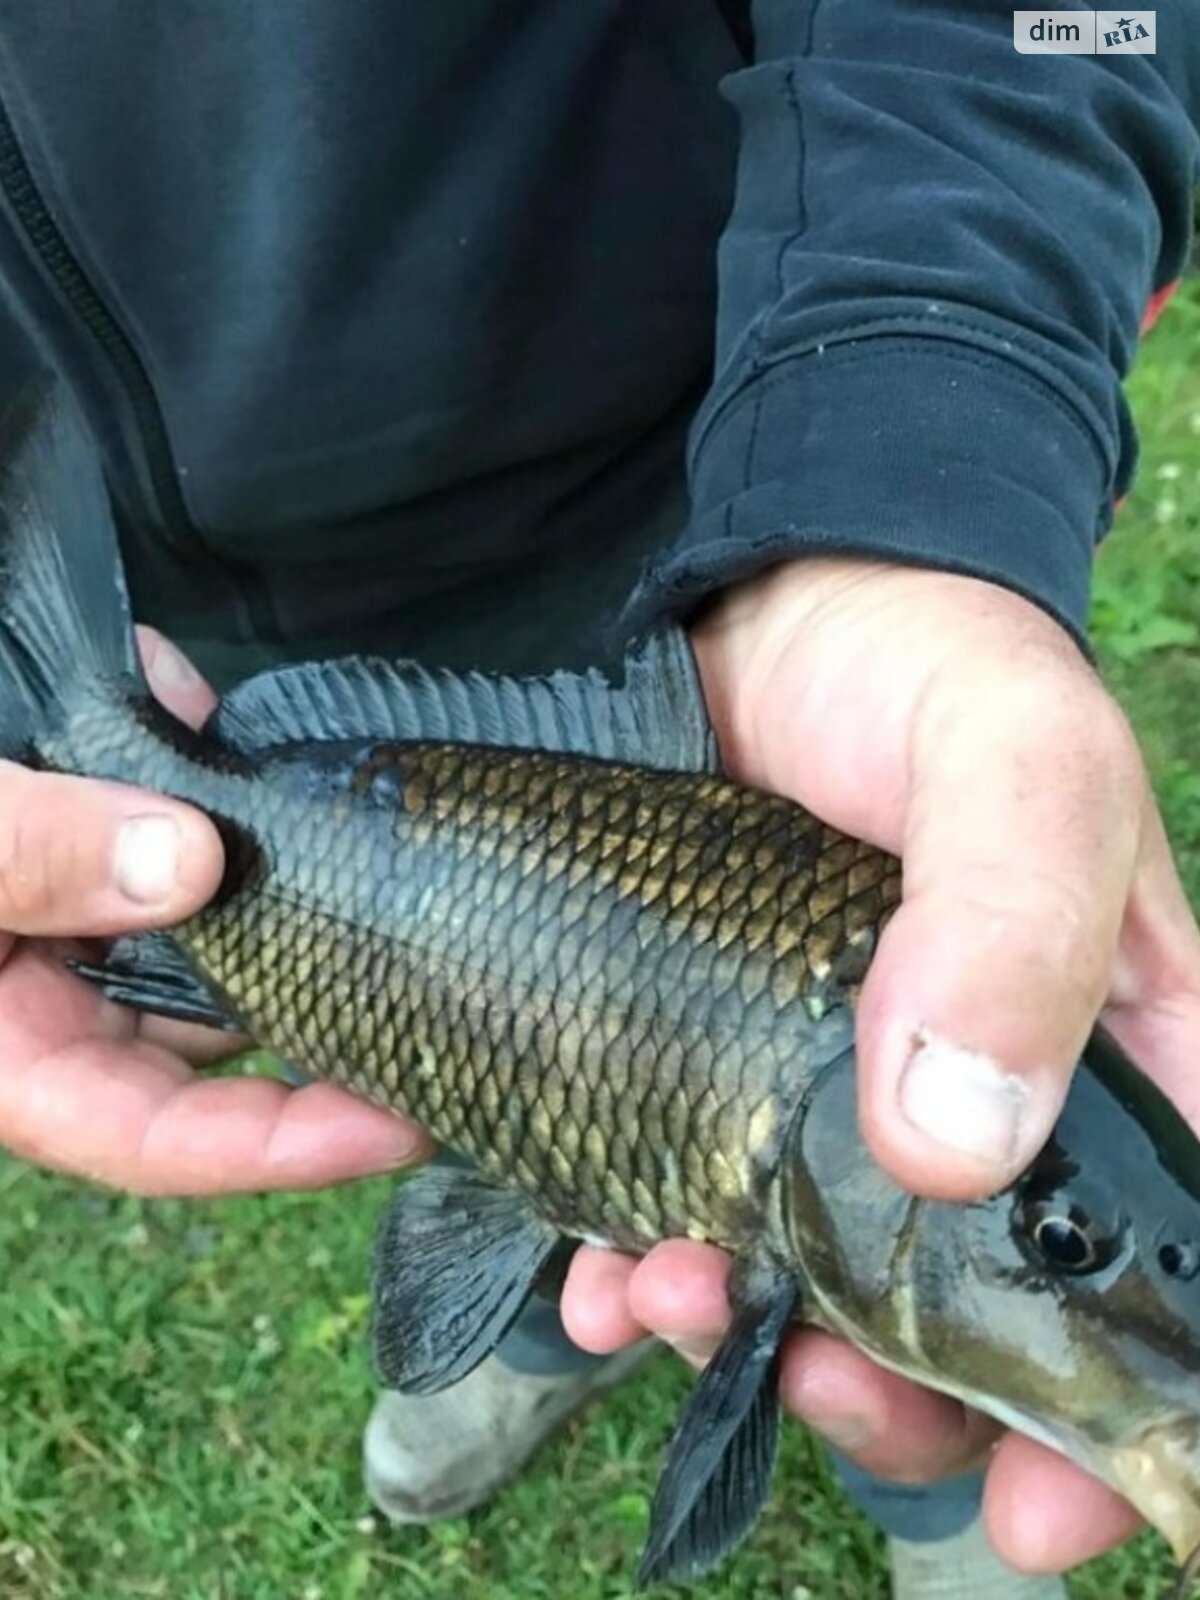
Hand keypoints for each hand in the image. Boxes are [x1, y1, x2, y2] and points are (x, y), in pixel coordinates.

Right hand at [0, 628, 428, 1195]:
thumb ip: (25, 862)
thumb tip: (193, 862)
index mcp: (5, 1054)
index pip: (163, 1132)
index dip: (287, 1143)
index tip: (410, 1119)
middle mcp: (36, 992)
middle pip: (205, 1012)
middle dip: (304, 963)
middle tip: (421, 931)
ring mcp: (48, 905)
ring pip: (184, 894)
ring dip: (239, 834)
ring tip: (308, 783)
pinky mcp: (54, 826)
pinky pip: (134, 796)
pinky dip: (165, 742)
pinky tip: (182, 687)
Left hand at [561, 557, 1199, 1572]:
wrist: (748, 592)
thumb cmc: (922, 659)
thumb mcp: (1013, 759)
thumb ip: (1015, 920)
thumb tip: (953, 1142)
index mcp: (1094, 1046)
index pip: (1147, 1259)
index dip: (1108, 1403)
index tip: (1040, 1495)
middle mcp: (959, 1087)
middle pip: (950, 1308)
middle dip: (878, 1389)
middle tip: (805, 1386)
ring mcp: (809, 1078)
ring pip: (789, 1267)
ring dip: (720, 1322)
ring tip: (644, 1295)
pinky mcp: (682, 1045)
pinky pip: (651, 1180)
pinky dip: (609, 1241)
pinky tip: (573, 1248)